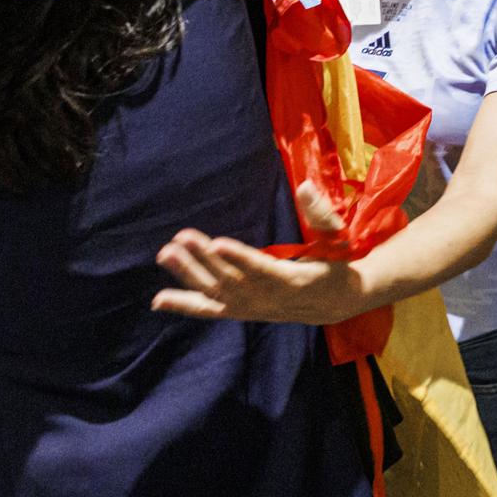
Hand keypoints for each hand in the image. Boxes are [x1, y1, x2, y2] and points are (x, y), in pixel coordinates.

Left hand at [152, 182, 360, 324]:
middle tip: (180, 239)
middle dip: (204, 260)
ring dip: (190, 275)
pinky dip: (186, 305)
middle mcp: (270, 299)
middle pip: (232, 280)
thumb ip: (320, 213)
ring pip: (218, 293)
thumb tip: (304, 185)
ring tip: (166, 253)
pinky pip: (211, 310)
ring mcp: (254, 308)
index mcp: (296, 280)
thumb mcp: (336, 237)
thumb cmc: (335, 263)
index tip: (218, 243)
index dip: (240, 259)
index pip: (263, 270)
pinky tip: (159, 300)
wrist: (337, 302)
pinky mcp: (243, 311)